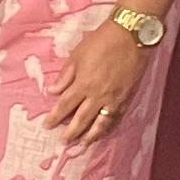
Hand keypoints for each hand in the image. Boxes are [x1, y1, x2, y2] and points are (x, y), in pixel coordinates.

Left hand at [45, 20, 147, 146]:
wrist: (132, 35)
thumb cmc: (102, 41)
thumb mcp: (78, 54)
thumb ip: (66, 75)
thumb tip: (53, 91)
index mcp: (83, 84)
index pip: (65, 105)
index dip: (55, 117)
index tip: (47, 126)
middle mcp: (98, 95)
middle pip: (82, 119)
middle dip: (71, 132)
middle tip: (63, 142)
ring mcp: (114, 98)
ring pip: (101, 123)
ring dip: (91, 135)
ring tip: (83, 144)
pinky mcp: (127, 98)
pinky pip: (116, 117)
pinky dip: (108, 126)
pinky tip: (104, 131)